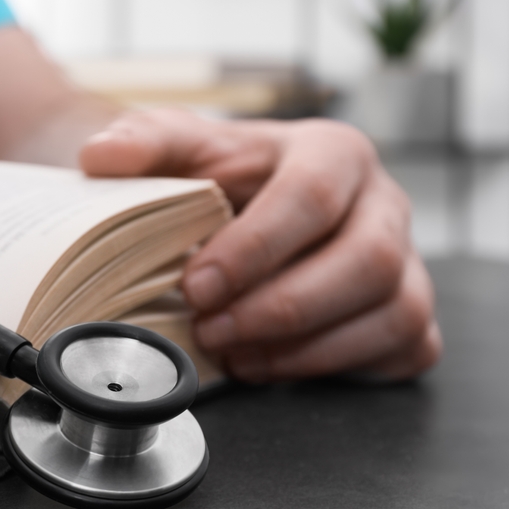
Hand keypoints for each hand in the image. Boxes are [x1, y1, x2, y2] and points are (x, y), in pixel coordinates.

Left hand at [80, 109, 441, 382]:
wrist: (245, 199)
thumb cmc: (220, 176)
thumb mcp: (181, 148)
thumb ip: (144, 142)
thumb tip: (99, 157)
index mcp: (331, 152)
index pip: (311, 197)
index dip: (256, 249)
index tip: (197, 285)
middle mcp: (382, 202)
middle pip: (367, 260)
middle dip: (284, 307)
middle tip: (214, 330)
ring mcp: (406, 257)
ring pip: (395, 310)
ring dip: (309, 348)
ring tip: (237, 356)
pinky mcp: (409, 306)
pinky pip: (407, 345)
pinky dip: (341, 366)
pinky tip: (274, 365)